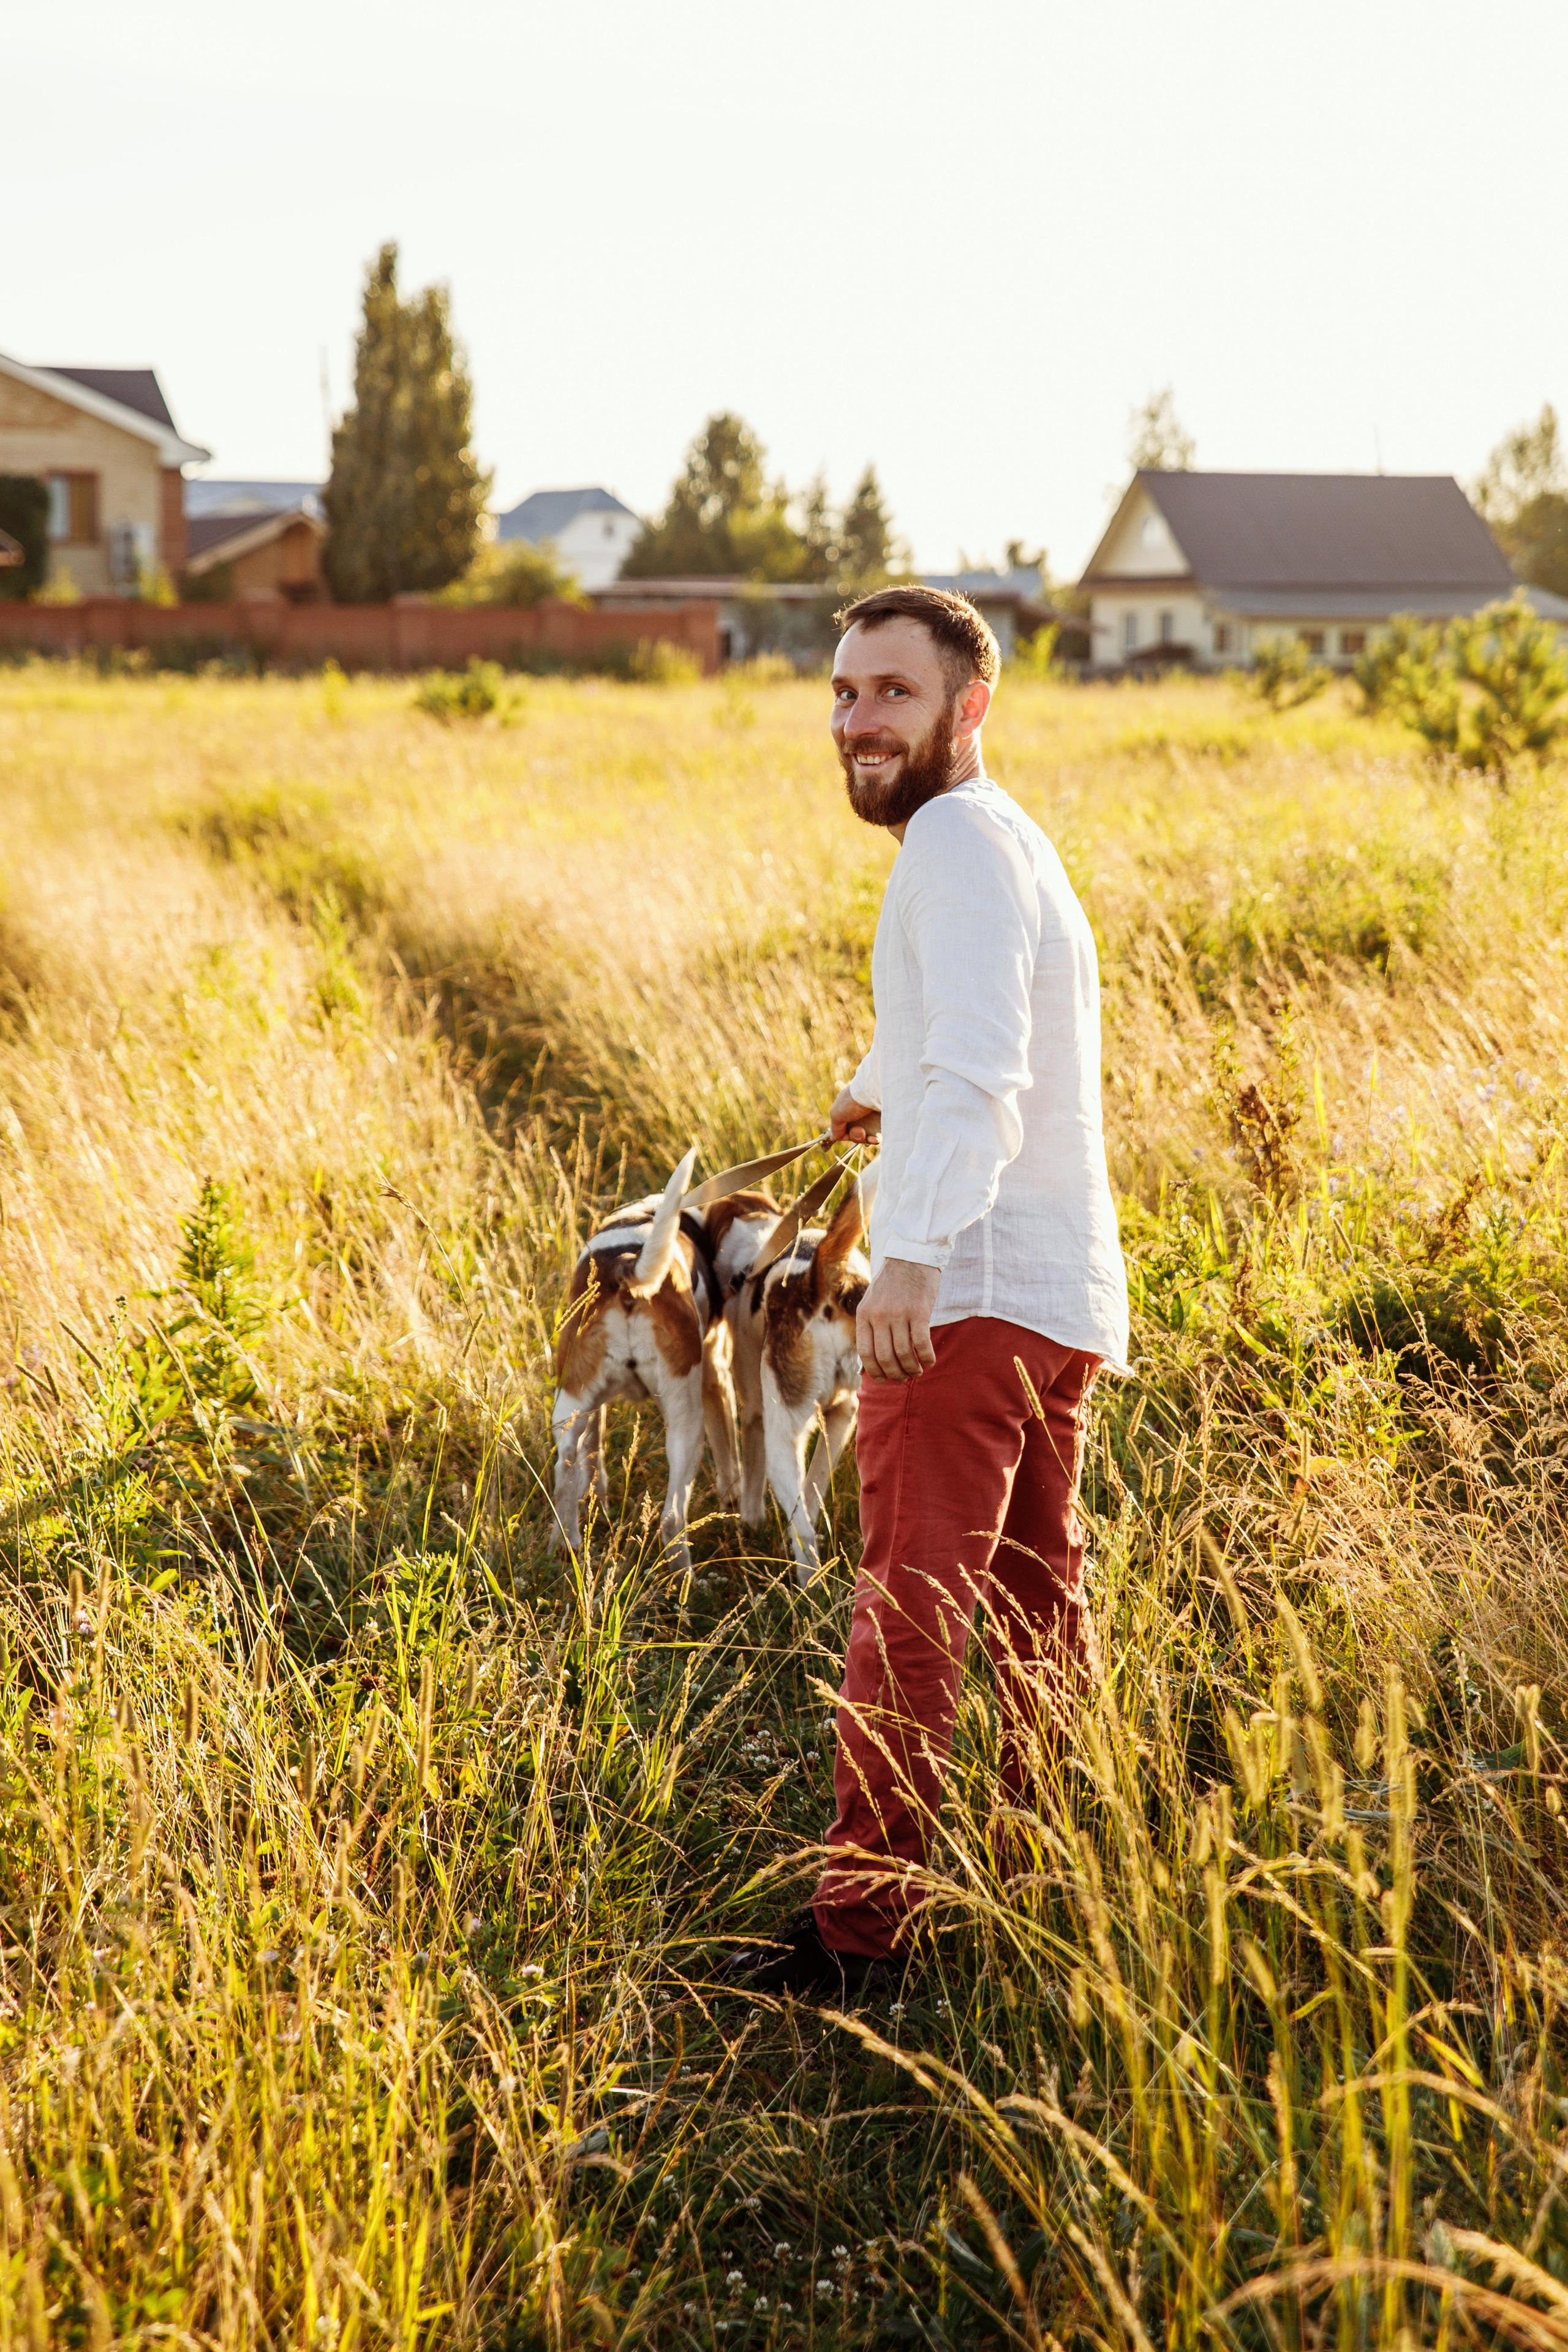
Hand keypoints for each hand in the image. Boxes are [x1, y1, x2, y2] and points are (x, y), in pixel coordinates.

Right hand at [829, 1085, 880, 1145]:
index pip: (843, 1128)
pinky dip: (875, 1139)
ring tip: (869, 1135)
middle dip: (855, 1136)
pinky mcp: (882, 1121)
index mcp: (846, 1109)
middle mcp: (858, 1113)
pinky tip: (875, 1139)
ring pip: (866, 1136)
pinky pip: (877, 1136)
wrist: (876, 1092)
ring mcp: (871, 1117)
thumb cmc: (853, 1102)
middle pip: (854, 1133)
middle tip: (859, 1130)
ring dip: (864, 1139)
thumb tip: (834, 1137)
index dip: (843, 1135)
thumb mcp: (837, 1113)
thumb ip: (835, 1128)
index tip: (844, 1135)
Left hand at [856, 1257, 939, 1382]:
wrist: (911, 1255)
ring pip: (904, 1353)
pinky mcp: (919, 1311)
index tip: (884, 1380)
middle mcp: (879, 1316)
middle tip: (905, 1378)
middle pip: (885, 1357)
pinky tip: (929, 1361)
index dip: (875, 1372)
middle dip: (896, 1374)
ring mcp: (898, 1314)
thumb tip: (873, 1358)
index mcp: (864, 1315)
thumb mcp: (872, 1301)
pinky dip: (926, 1357)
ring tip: (917, 1371)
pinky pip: (921, 1343)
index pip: (866, 1353)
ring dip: (912, 1368)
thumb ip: (870, 1325)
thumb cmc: (892, 1281)